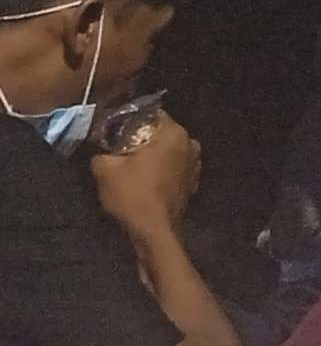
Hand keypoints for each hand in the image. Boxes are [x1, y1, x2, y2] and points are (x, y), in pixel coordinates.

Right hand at [88, 110, 200, 235]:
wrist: (154, 231)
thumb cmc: (133, 195)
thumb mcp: (105, 169)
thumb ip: (100, 151)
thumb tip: (100, 148)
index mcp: (174, 134)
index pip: (152, 114)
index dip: (131, 120)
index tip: (115, 129)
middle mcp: (191, 144)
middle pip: (162, 133)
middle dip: (142, 138)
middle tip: (119, 148)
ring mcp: (195, 164)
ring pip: (169, 150)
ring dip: (153, 155)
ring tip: (130, 165)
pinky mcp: (192, 182)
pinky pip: (174, 167)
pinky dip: (161, 170)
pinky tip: (145, 180)